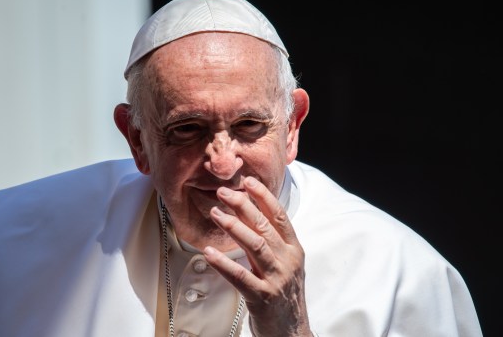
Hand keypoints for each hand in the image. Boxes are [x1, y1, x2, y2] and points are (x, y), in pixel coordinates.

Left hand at [203, 176, 311, 336]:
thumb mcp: (285, 265)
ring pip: (255, 246)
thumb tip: (251, 216)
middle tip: (223, 192)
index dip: (264, 196)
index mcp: (294, 250)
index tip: (247, 181)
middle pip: (264, 226)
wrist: (292, 332)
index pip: (280, 216)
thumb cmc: (284, 295)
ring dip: (233, 226)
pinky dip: (224, 263)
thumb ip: (272, 243)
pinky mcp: (263, 298)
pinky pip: (241, 277)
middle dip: (243, 205)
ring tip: (215, 213)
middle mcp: (288, 261)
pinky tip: (209, 252)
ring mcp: (277, 279)